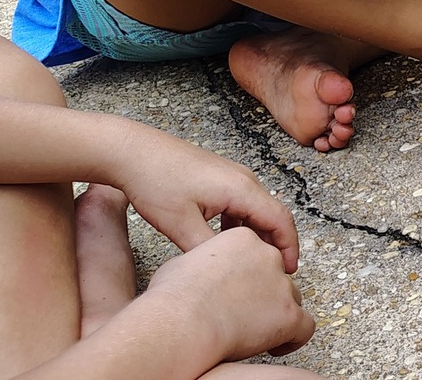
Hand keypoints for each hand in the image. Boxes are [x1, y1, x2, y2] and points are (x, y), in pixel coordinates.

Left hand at [111, 130, 300, 272]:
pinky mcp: (219, 177)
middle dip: (276, 243)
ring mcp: (232, 176)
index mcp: (241, 189)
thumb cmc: (154, 182)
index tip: (288, 270)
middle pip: (273, 214)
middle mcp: (244, 179)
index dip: (289, 247)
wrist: (132, 151)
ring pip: (257, 210)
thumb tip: (224, 267)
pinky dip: (242, 224)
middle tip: (271, 271)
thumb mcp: (180, 225)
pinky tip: (224, 240)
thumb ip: (207, 250)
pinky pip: (241, 203)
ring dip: (257, 234)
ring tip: (248, 260)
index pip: (280, 220)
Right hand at [143, 226, 315, 361]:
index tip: (240, 293)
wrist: (181, 323)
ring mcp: (281, 285)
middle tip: (245, 315)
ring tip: (255, 333)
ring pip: (291, 300)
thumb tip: (198, 271)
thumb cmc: (173, 299)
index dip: (250, 277)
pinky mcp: (289, 315)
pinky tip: (277, 346)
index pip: (258, 256)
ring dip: (276, 315)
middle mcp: (268, 257)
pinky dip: (293, 338)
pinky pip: (305, 327)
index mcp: (243, 240)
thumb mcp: (182, 264)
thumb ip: (202, 263)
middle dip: (264, 296)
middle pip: (277, 277)